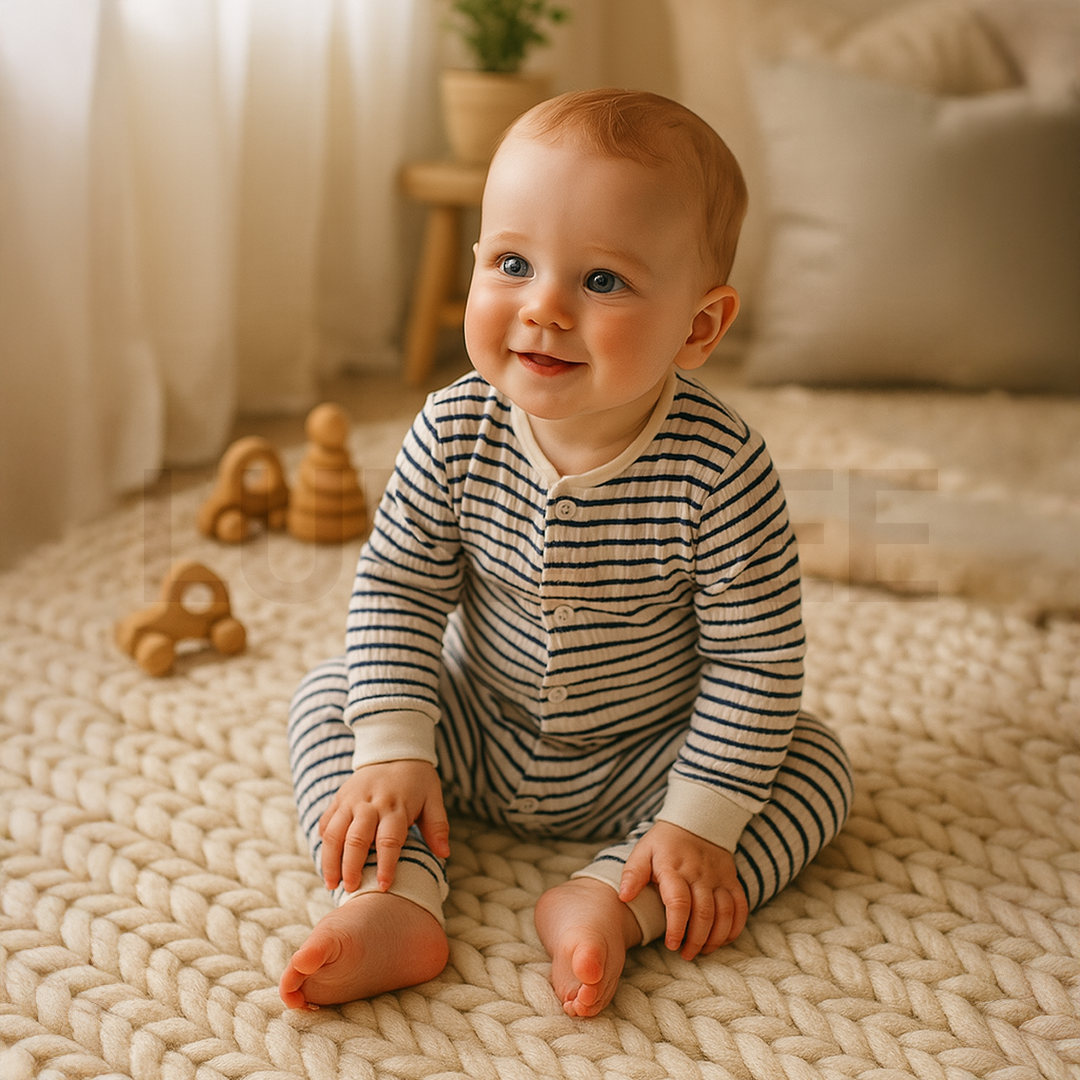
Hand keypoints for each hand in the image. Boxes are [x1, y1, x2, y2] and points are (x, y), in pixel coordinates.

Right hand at [317, 759, 449, 893]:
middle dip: (351, 867)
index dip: (386, 865)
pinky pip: (326, 822)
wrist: (394, 751)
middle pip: (356, 839)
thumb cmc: (417, 781)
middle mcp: (370, 804)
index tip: (384, 887)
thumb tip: (444, 854)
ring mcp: (351, 800)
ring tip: (332, 884)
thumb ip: (438, 826)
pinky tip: (326, 862)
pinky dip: (323, 843)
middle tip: (351, 890)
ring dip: (330, 860)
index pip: (389, 840)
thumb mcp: (433, 798)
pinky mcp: (339, 798)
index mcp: (396, 806)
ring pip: (334, 832)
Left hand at [618, 820, 747, 958]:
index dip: (676, 927)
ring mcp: (718, 878)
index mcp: (673, 868)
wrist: (697, 821)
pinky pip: (741, 907)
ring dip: (715, 938)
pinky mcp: (732, 880)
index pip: (679, 902)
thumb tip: (624, 897)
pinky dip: (735, 928)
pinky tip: (723, 939)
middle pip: (704, 913)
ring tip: (702, 950)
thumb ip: (633, 874)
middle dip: (696, 940)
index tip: (671, 944)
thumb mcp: (643, 851)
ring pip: (725, 914)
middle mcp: (699, 874)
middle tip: (685, 954)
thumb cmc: (665, 843)